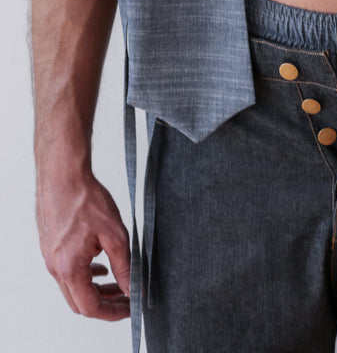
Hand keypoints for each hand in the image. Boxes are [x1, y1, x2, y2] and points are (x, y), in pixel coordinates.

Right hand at [36, 166, 130, 319]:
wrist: (63, 175)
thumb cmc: (85, 199)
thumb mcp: (115, 235)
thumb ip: (125, 266)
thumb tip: (134, 289)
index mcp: (69, 268)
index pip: (90, 307)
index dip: (112, 312)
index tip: (130, 309)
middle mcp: (56, 267)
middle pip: (80, 301)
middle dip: (106, 303)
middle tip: (128, 298)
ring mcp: (51, 257)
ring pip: (74, 287)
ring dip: (96, 289)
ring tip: (119, 283)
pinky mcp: (52, 247)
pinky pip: (68, 271)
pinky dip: (86, 275)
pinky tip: (100, 266)